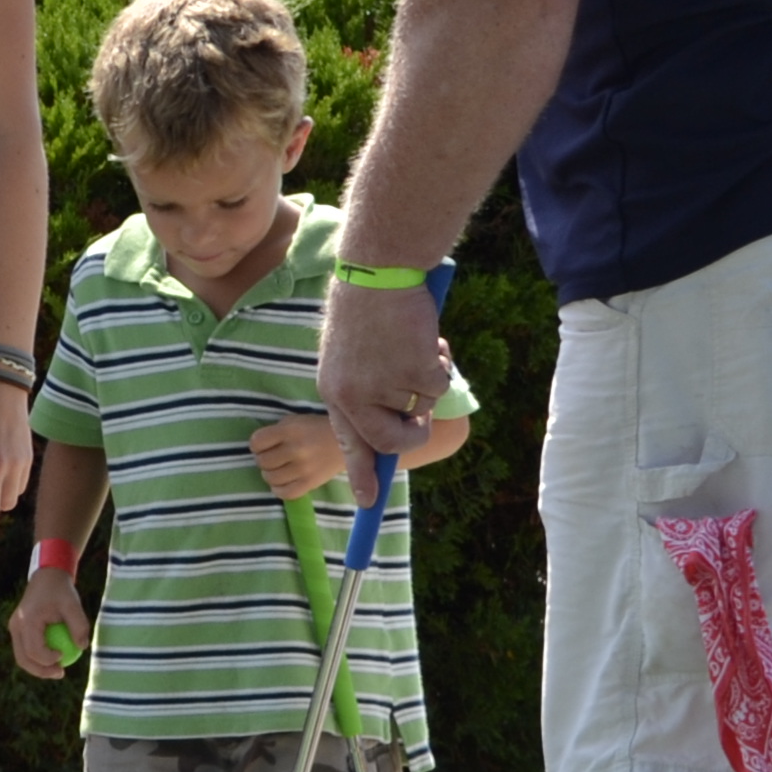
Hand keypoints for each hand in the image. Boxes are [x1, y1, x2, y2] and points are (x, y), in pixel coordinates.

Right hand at [13, 566, 92, 679]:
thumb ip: (79, 625)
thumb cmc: (61, 590)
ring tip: (58, 670)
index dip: (48, 660)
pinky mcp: (18, 630)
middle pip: (23, 658)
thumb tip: (82, 648)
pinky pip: (25, 650)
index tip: (64, 657)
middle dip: (41, 671)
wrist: (47, 576)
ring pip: (22, 657)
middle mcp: (16, 626)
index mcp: (27, 620)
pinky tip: (54, 660)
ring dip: (38, 668)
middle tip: (61, 674)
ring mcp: (14, 628)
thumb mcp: (73, 604)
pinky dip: (37, 658)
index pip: (34, 649)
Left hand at [247, 412, 351, 504]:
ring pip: (270, 478)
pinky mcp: (310, 484)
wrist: (351, 443)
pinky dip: (279, 489)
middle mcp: (296, 450)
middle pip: (262, 461)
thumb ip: (277, 431)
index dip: (257, 444)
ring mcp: (303, 469)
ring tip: (280, 468)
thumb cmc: (317, 429)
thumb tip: (259, 448)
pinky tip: (284, 481)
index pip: (256, 442)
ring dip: (271, 474)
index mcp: (290, 430)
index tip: (264, 444)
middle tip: (275, 457)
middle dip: (264, 459)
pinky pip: (284, 493)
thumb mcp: (296, 420)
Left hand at [316, 278, 449, 473]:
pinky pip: (438, 385)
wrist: (378, 270)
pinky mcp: (413, 372)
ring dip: (427, 381)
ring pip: (421, 406)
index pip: (347, 441)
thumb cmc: (366, 305)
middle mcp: (353, 394)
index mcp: (333, 389)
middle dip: (412, 435)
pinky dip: (439, 363)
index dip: (361, 472)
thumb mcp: (352, 353)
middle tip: (421, 418)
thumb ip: (366, 389)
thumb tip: (399, 423)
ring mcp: (384, 385)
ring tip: (412, 345)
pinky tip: (423, 337)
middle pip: (388, 441)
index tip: (369, 501)